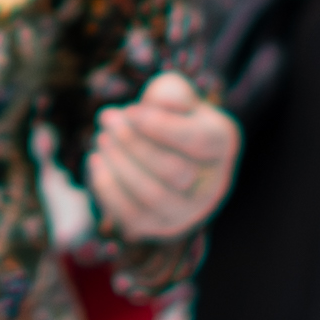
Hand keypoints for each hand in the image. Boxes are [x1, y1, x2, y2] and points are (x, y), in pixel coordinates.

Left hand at [90, 72, 240, 234]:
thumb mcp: (174, 94)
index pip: (198, 141)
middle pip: (173, 171)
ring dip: (120, 164)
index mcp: (222, 145)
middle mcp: (213, 185)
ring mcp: (188, 212)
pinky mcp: (158, 226)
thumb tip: (156, 104)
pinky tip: (97, 160)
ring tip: (101, 139)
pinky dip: (108, 187)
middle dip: (132, 143)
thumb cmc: (169, 117)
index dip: (159, 126)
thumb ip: (170, 92)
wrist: (164, 152)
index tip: (129, 111)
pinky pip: (131, 215)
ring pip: (153, 196)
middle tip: (106, 118)